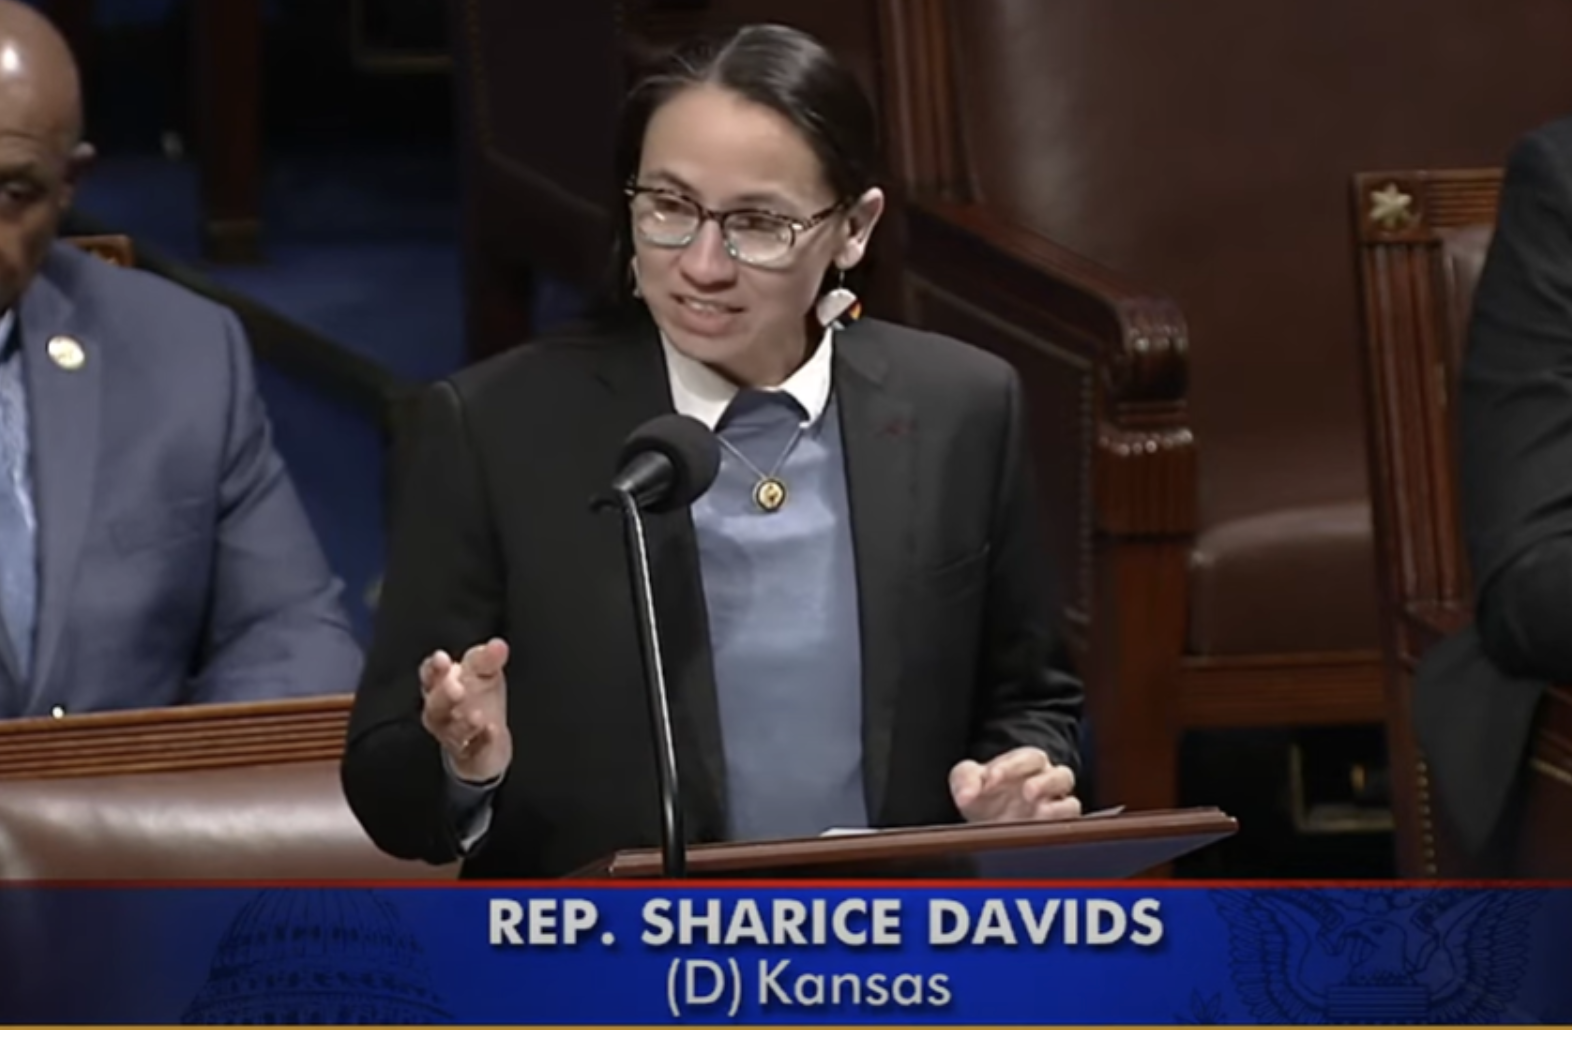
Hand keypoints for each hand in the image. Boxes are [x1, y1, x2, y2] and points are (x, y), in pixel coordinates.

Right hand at [420, 639, 511, 782]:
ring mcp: (453, 735)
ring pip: (451, 730)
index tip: (442, 659)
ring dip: (463, 723)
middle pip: (435, 705)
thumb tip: (498, 645)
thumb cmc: (479, 699)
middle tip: (456, 687)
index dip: (433, 668)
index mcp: (440, 685)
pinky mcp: (470, 754)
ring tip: (476, 716)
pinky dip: (483, 741)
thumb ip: (488, 658)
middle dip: (443, 695)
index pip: (430, 675)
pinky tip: (492, 732)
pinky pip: (474, 749)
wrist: (487, 742)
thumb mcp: (485, 673)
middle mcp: (441, 712)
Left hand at [949, 746, 1080, 822]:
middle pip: (1060, 774)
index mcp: (1025, 763)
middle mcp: (1047, 782)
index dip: (1011, 766)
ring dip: (1057, 807)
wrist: (989, 821)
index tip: (991, 779)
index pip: (1027, 758)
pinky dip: (1060, 827)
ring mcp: (1055, 807)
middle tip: (1027, 791)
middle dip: (1044, 782)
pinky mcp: (1058, 829)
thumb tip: (966, 795)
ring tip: (1039, 812)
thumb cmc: (983, 796)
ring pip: (1070, 802)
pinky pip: (1070, 826)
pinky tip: (1042, 830)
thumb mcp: (967, 781)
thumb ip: (965, 781)